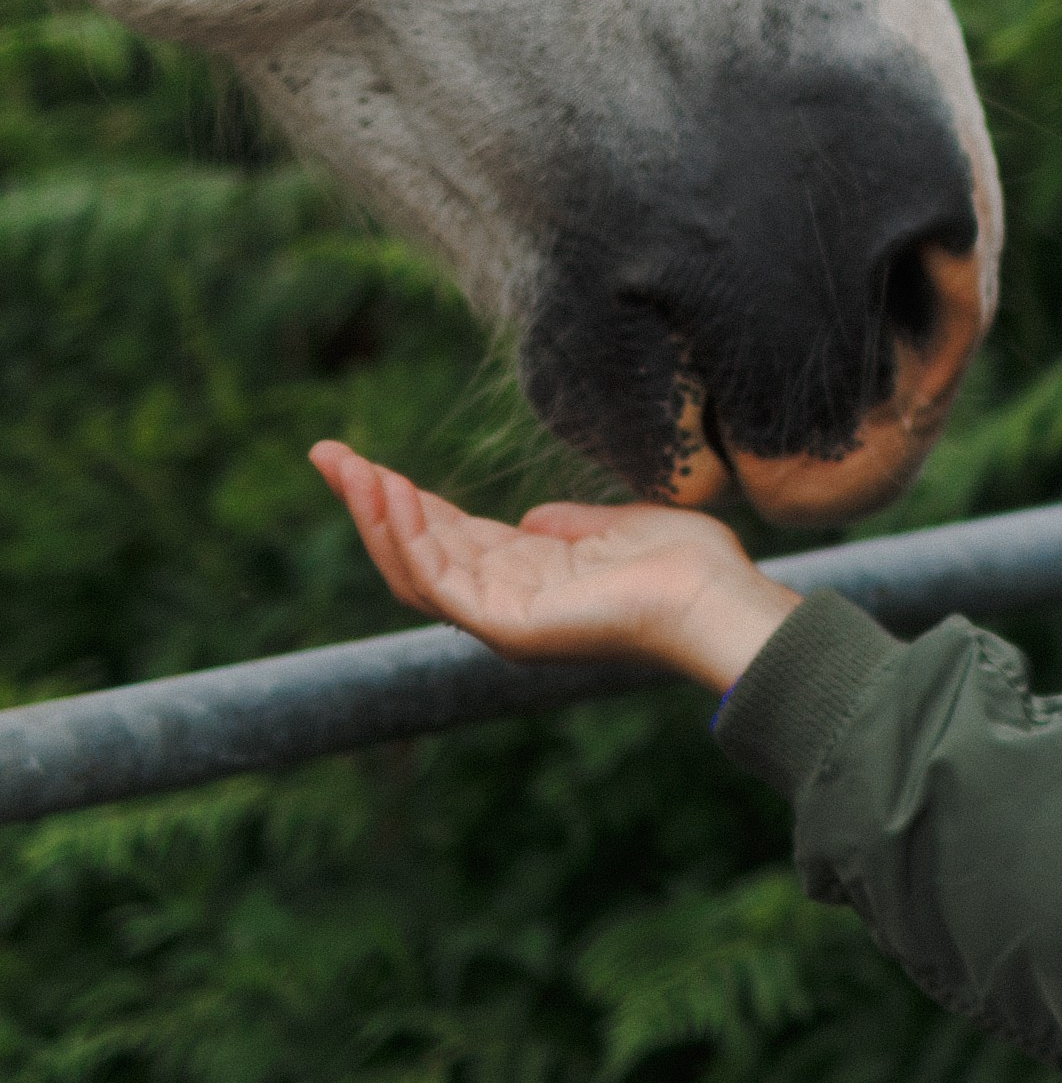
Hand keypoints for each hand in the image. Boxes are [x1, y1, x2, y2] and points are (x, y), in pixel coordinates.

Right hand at [311, 443, 801, 695]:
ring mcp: (500, 619)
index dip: (402, 501)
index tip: (363, 463)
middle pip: (414, 552)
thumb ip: (568, 525)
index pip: (445, 538)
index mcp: (526, 579)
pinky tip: (391, 495)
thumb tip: (533, 519)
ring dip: (376, 516)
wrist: (713, 596)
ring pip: (413, 568)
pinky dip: (409, 540)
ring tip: (346, 468)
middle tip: (327, 456)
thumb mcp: (611, 530)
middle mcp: (503, 602)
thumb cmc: (680, 564)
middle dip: (368, 503)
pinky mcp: (506, 626)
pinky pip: (439, 582)